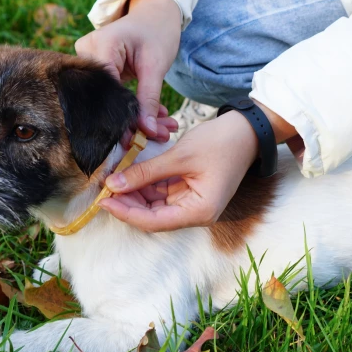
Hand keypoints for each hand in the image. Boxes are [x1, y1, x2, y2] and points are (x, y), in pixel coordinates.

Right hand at [75, 0, 180, 140]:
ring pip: (110, 101)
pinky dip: (133, 108)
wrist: (155, 16)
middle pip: (106, 99)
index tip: (140, 139)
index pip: (107, 91)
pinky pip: (112, 96)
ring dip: (136, 117)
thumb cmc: (157, 32)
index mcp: (102, 45)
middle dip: (133, 121)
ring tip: (161, 130)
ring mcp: (89, 62)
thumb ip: (150, 99)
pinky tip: (153, 120)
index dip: (122, 118)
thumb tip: (147, 131)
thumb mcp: (156, 66)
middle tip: (158, 137)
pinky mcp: (97, 72)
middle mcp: (87, 53)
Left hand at [98, 111, 259, 231]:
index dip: (126, 213)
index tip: (103, 201)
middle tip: (104, 189)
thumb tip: (113, 185)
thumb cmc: (221, 143)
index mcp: (199, 212)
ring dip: (134, 194)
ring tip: (113, 180)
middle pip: (153, 217)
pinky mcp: (189, 191)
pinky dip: (144, 185)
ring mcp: (192, 203)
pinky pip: (161, 193)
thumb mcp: (179, 157)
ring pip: (154, 206)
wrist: (248, 130)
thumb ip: (145, 173)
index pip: (154, 221)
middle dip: (127, 204)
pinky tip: (128, 175)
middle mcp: (196, 213)